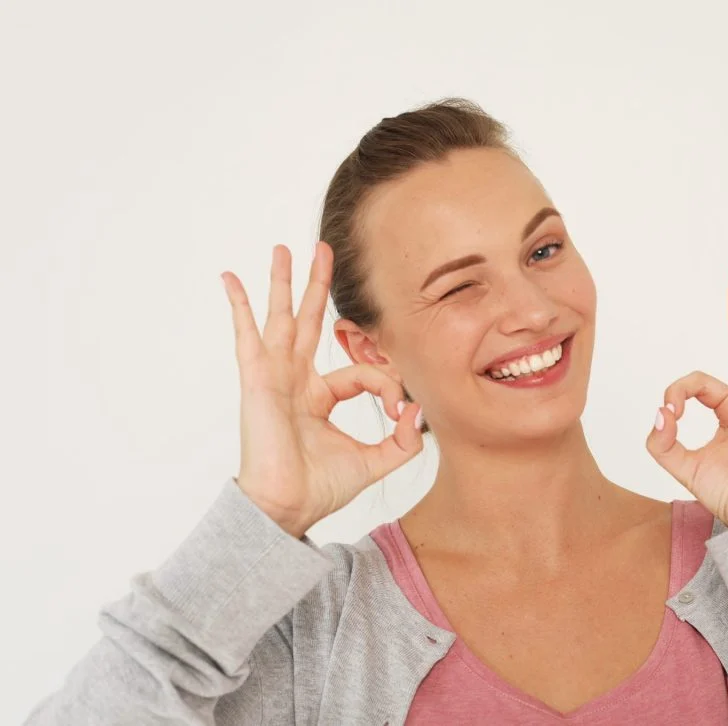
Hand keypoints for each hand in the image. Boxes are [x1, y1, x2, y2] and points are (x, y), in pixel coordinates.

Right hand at [220, 241, 423, 537]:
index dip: (387, 385)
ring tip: (283, 248)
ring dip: (284, 282)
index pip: (360, 372)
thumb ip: (403, 441)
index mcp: (319, 398)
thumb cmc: (320, 488)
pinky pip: (247, 336)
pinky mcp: (258, 380)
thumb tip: (418, 411)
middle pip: (311, 322)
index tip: (400, 409)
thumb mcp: (375, 461)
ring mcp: (275, 377)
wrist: (287, 506)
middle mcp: (295, 381)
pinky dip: (240, 306)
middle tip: (323, 251)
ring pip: (282, 319)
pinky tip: (231, 278)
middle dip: (319, 286)